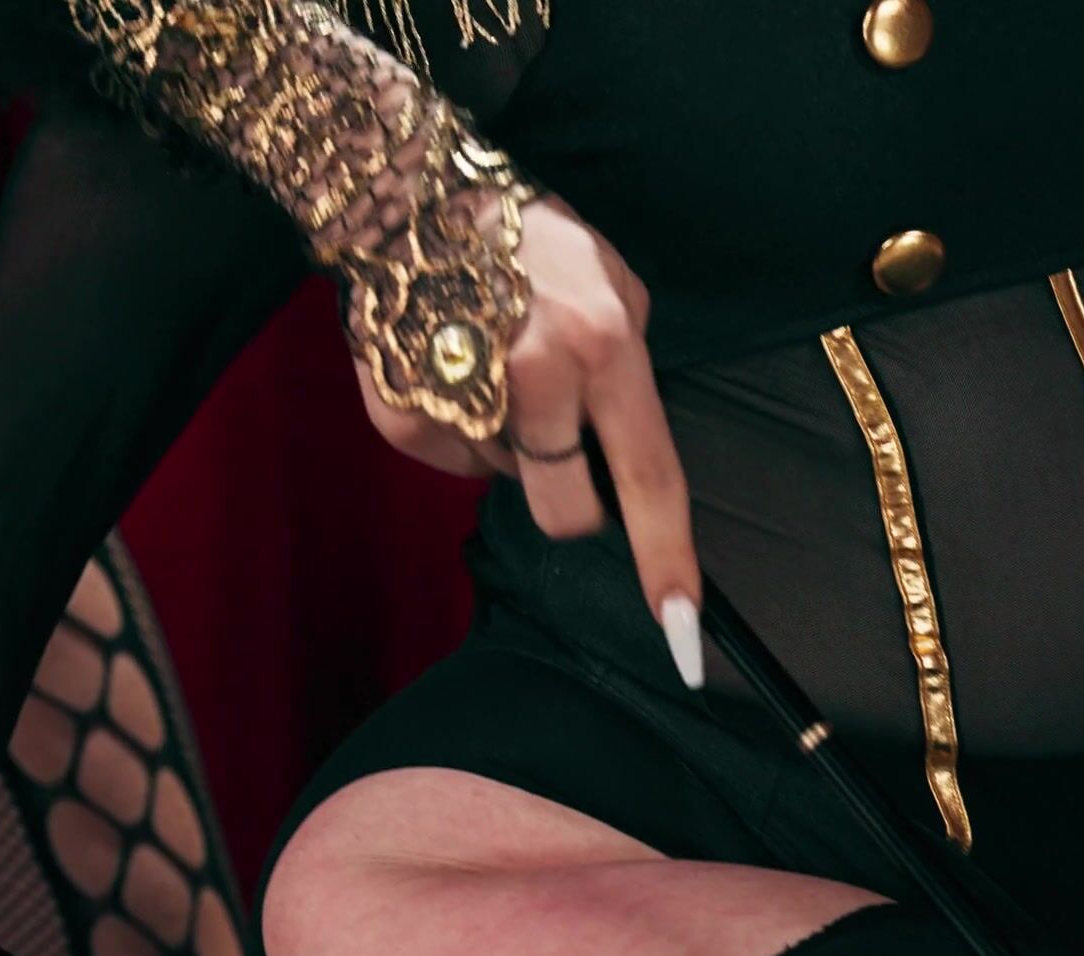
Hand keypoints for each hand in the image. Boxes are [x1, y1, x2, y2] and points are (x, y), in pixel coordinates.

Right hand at [349, 194, 703, 687]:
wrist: (410, 202)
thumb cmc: (528, 236)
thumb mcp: (614, 284)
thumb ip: (629, 368)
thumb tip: (616, 449)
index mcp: (603, 346)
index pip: (649, 476)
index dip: (666, 556)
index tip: (679, 624)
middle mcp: (536, 379)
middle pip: (564, 511)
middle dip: (568, 497)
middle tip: (553, 438)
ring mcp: (462, 402)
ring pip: (504, 481)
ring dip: (508, 446)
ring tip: (491, 369)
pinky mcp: (404, 415)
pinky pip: (452, 462)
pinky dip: (458, 432)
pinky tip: (450, 372)